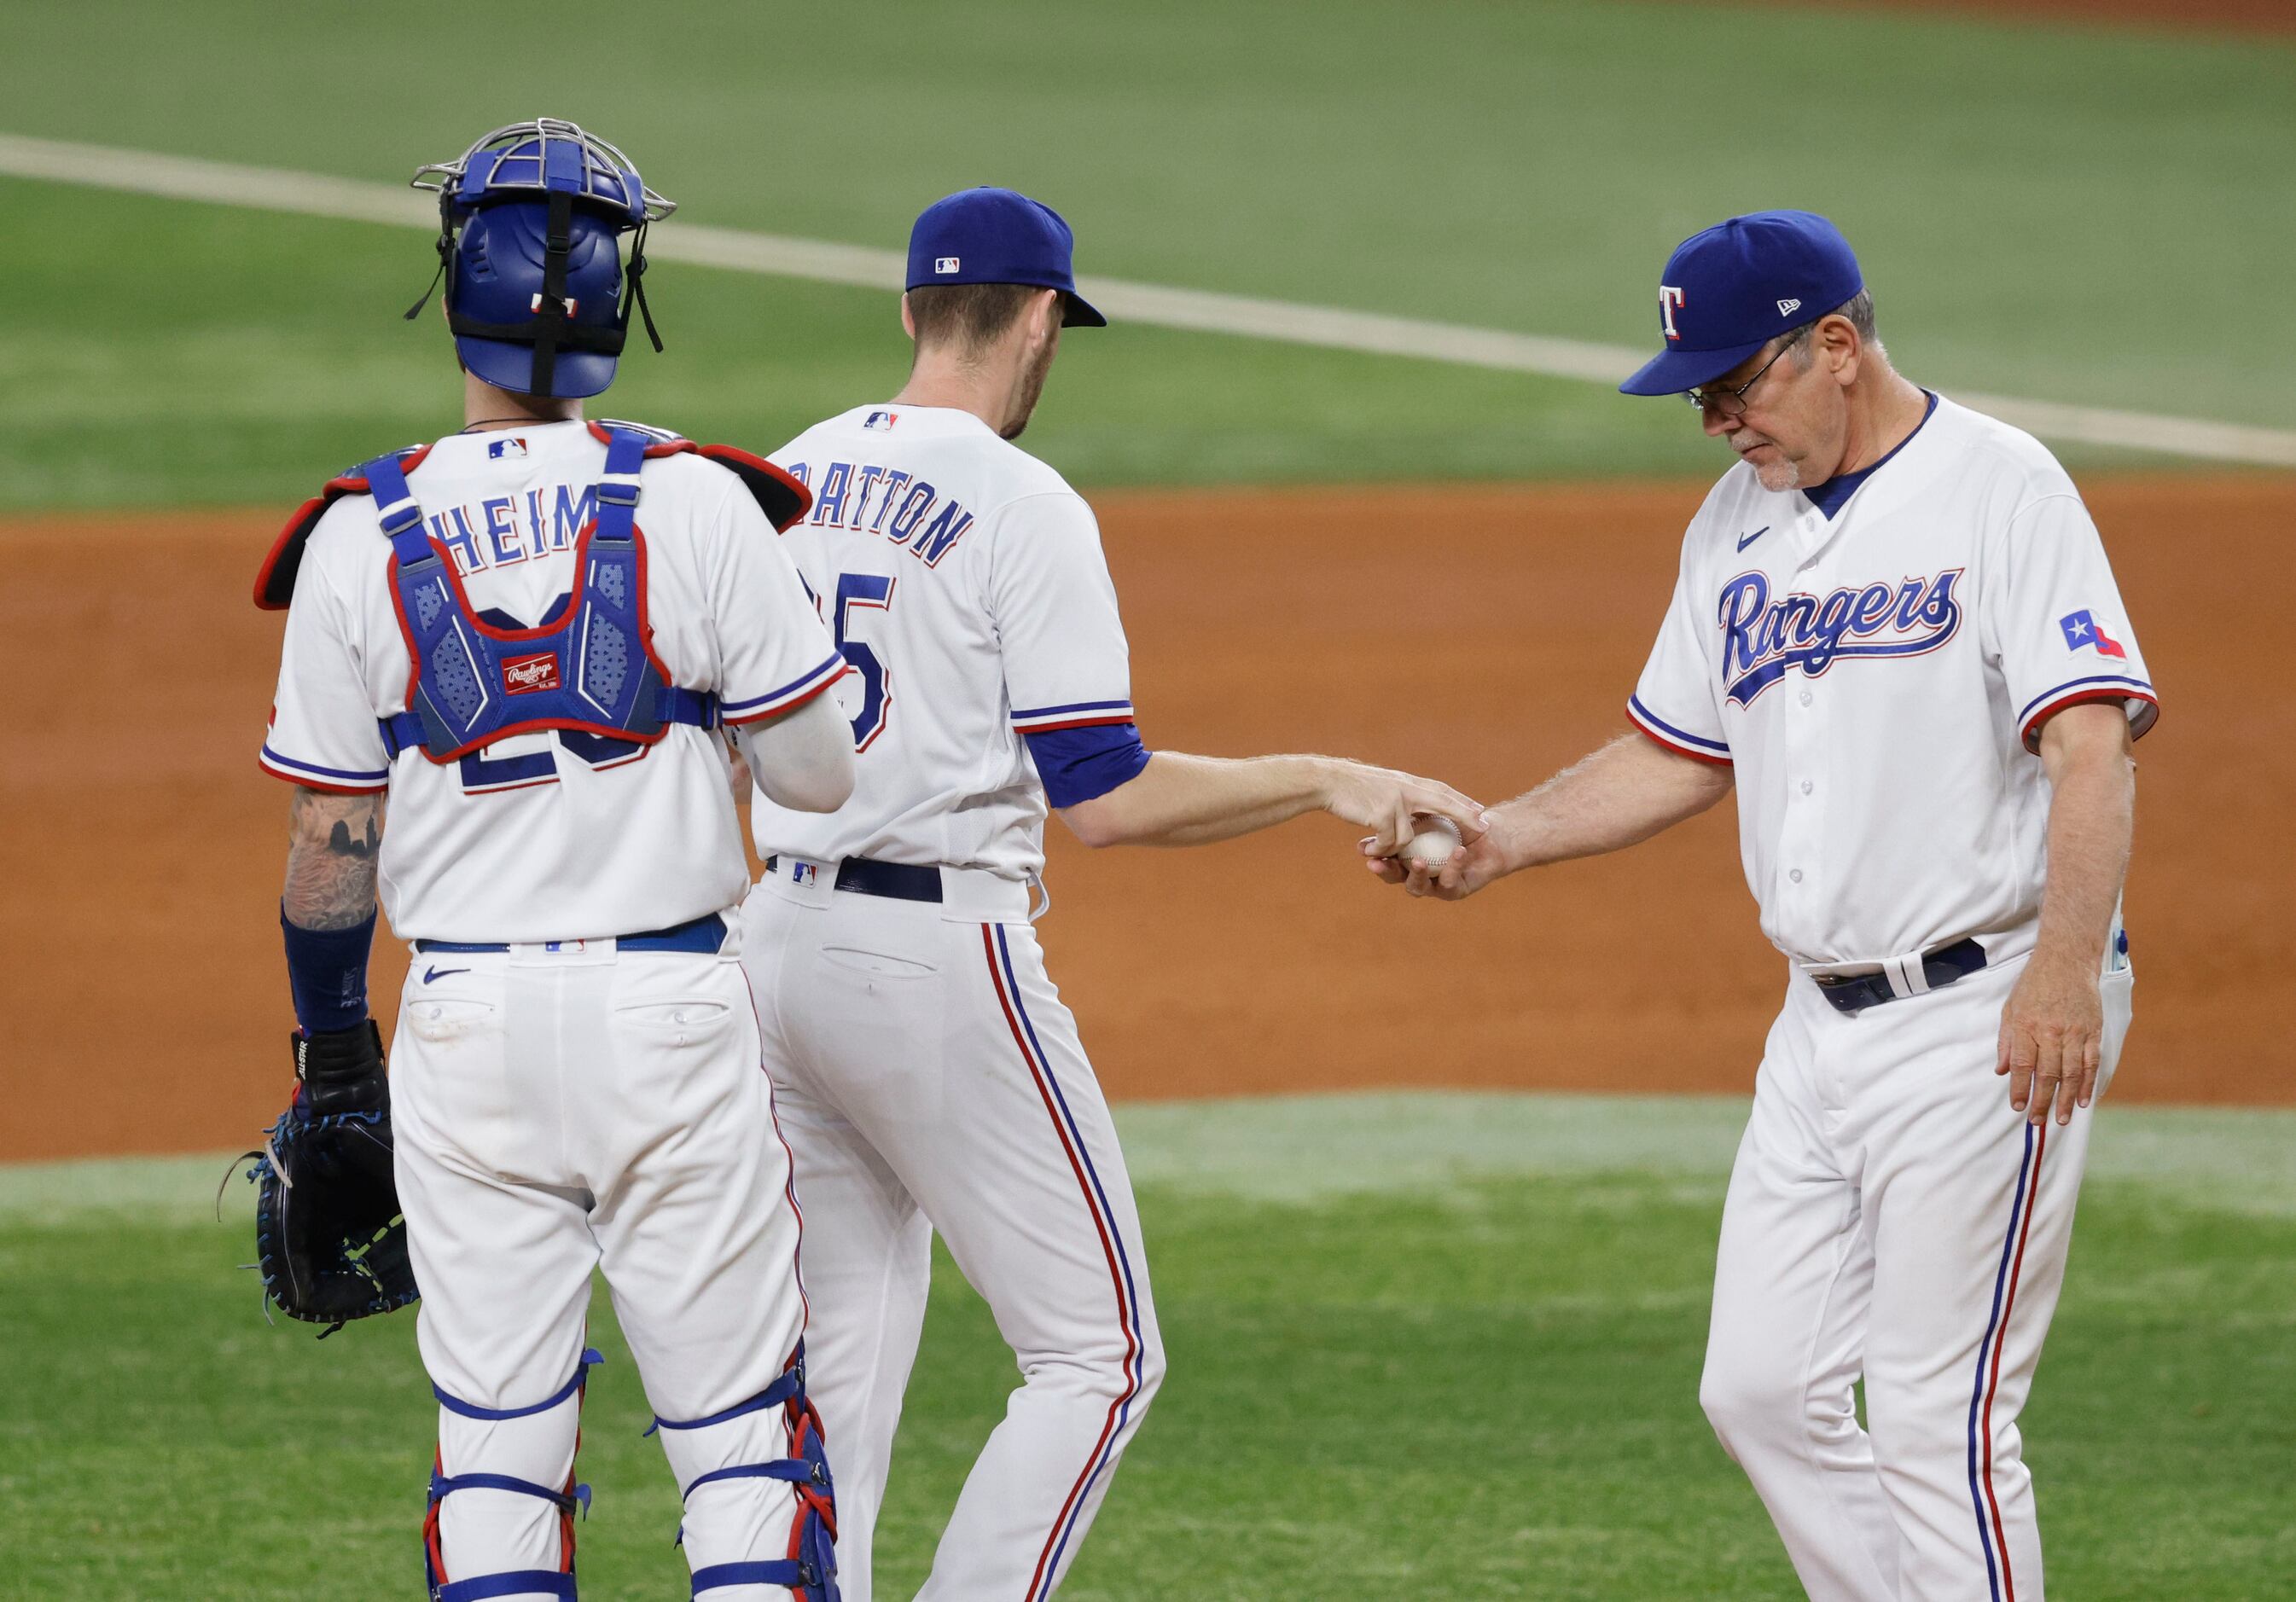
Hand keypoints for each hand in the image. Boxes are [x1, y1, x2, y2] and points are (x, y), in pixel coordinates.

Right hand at [1316, 760, 1485, 854]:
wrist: (1328, 781)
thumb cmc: (1353, 788)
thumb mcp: (1383, 787)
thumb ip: (1402, 796)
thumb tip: (1414, 811)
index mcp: (1408, 783)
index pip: (1442, 791)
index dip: (1463, 802)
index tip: (1482, 811)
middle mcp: (1407, 789)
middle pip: (1444, 803)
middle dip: (1466, 816)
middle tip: (1484, 828)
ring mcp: (1396, 801)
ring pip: (1409, 836)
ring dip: (1395, 849)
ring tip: (1378, 852)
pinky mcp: (1382, 814)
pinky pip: (1390, 842)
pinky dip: (1381, 850)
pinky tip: (1368, 850)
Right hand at [1363, 814, 1509, 900]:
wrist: (1490, 830)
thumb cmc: (1461, 818)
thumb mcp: (1433, 811)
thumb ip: (1410, 815)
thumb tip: (1379, 808)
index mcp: (1407, 856)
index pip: (1384, 856)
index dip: (1371, 852)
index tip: (1360, 847)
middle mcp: (1418, 872)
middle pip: (1395, 875)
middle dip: (1385, 870)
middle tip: (1375, 862)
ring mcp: (1434, 885)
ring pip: (1417, 887)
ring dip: (1416, 875)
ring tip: (1417, 861)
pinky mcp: (1455, 891)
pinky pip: (1449, 882)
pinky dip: (1452, 867)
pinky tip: (1457, 851)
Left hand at [1995, 954, 2104, 1125]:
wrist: (2066, 961)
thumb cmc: (2034, 985)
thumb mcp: (2010, 1009)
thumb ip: (2006, 1042)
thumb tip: (2002, 1071)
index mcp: (2027, 1026)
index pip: (2023, 1065)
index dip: (2020, 1089)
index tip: (2018, 1107)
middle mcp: (2051, 1032)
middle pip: (2047, 1074)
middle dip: (2042, 1101)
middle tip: (2037, 1121)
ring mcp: (2075, 1032)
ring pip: (2072, 1073)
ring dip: (2067, 1099)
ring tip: (2062, 1118)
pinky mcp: (2093, 1031)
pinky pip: (2092, 1063)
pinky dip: (2089, 1084)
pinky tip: (2086, 1100)